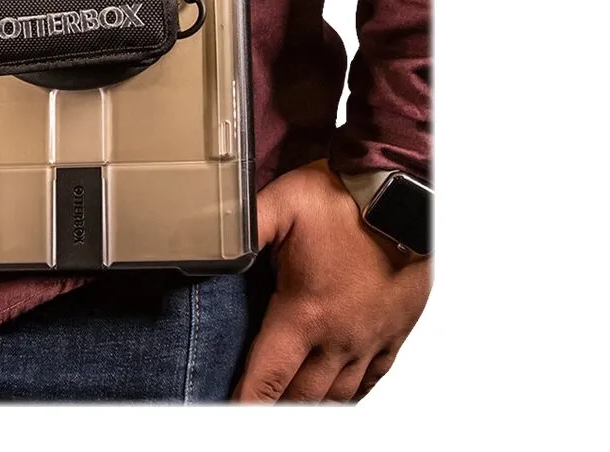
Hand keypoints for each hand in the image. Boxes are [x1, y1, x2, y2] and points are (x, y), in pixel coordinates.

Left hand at [233, 159, 431, 402]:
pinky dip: (352, 392)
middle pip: (302, 394)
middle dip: (275, 404)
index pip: (269, 377)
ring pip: (338, 393)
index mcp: (305, 312)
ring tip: (289, 403)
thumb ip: (243, 228)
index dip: (247, 402)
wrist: (403, 195)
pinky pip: (374, 378)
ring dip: (311, 401)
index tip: (233, 414)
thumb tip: (207, 242)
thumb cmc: (343, 199)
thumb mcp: (282, 203)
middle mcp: (339, 335)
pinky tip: (338, 394)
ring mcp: (370, 337)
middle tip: (255, 405)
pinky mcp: (395, 329)